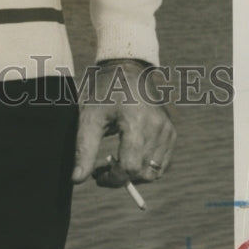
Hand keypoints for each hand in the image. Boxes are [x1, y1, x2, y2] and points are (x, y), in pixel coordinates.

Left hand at [71, 59, 175, 186]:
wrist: (126, 68)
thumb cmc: (104, 90)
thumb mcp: (89, 116)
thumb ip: (84, 149)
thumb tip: (77, 180)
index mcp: (136, 122)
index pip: (129, 167)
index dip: (112, 178)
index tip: (97, 176)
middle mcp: (157, 128)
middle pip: (142, 173)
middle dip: (121, 177)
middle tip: (101, 169)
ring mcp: (167, 130)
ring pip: (154, 172)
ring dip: (133, 174)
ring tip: (114, 162)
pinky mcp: (171, 132)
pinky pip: (162, 163)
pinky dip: (146, 167)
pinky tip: (129, 155)